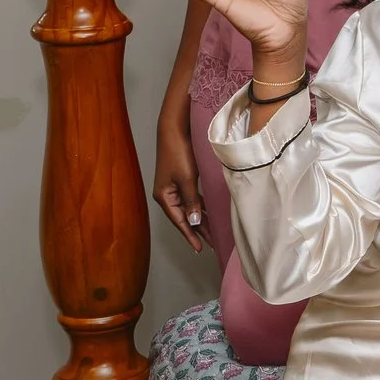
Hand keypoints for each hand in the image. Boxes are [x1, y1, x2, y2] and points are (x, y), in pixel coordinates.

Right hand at [153, 87, 207, 251]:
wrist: (174, 130)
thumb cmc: (179, 153)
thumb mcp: (187, 179)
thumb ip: (191, 201)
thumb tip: (195, 221)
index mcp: (165, 197)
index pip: (179, 221)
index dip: (190, 235)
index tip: (199, 249)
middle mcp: (168, 195)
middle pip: (185, 217)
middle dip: (199, 230)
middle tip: (214, 243)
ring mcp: (174, 187)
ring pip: (190, 208)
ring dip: (202, 219)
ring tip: (215, 232)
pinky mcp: (182, 180)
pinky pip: (192, 199)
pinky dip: (201, 207)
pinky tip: (210, 213)